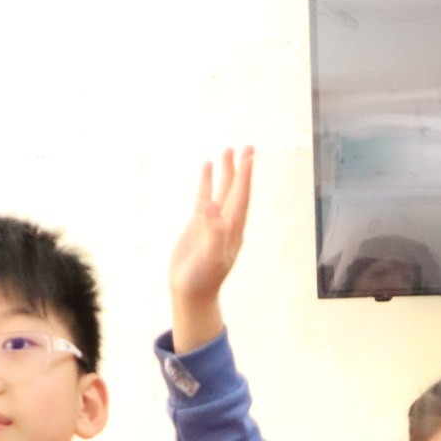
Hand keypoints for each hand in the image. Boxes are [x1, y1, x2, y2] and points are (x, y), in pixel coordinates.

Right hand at [170, 148, 254, 354]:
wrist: (190, 293)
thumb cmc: (202, 280)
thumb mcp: (210, 258)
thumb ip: (214, 233)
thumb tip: (212, 205)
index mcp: (233, 231)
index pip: (241, 199)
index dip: (245, 178)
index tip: (249, 157)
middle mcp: (227, 223)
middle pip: (237, 190)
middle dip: (242, 169)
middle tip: (248, 147)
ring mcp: (213, 222)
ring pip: (222, 190)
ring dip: (226, 171)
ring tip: (228, 150)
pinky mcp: (199, 223)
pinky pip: (205, 196)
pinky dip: (207, 182)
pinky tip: (207, 166)